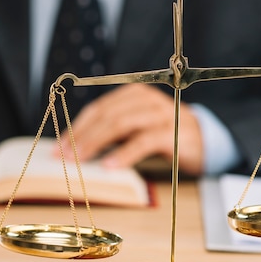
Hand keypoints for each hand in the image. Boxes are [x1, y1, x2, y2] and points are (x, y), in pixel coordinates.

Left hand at [58, 83, 204, 175]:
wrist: (204, 140)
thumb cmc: (162, 134)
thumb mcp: (134, 128)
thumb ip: (111, 133)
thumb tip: (75, 149)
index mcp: (132, 95)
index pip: (97, 109)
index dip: (75, 128)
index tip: (57, 147)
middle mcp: (144, 99)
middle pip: (106, 115)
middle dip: (81, 136)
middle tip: (64, 156)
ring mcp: (160, 113)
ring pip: (121, 124)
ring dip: (97, 143)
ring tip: (80, 160)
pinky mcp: (173, 132)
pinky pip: (144, 141)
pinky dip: (124, 154)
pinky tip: (110, 166)